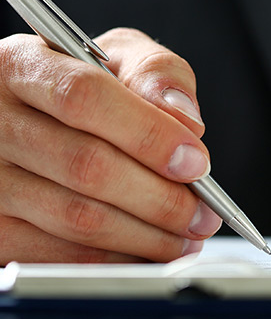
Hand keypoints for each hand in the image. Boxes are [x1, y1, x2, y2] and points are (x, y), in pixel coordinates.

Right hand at [0, 28, 221, 263]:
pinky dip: (114, 260)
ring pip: (75, 218)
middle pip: (85, 166)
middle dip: (160, 198)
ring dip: (145, 236)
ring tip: (186, 237)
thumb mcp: (119, 58)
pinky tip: (147, 251)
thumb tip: (185, 118)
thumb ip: (157, 74)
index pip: (84, 98)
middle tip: (203, 214)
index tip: (196, 163)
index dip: (149, 135)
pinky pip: (57, 256)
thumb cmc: (84, 85)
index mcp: (20, 64)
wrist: (37, 115)